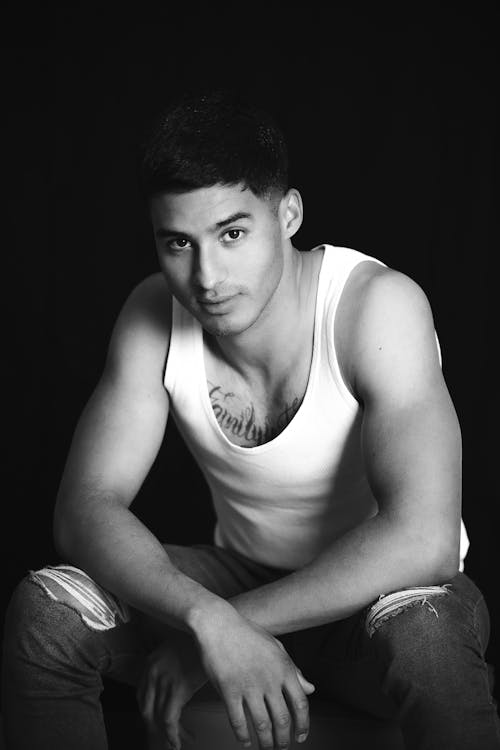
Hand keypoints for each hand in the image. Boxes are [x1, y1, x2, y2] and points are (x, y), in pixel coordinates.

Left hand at [137, 629, 205, 749]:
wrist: (213, 628)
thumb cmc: (201, 640)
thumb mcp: (178, 650)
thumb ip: (170, 667)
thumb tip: (173, 687)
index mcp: (150, 663)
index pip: (142, 696)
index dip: (148, 713)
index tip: (155, 724)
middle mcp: (152, 672)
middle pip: (145, 709)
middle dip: (152, 729)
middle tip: (160, 740)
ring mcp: (164, 680)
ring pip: (156, 718)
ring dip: (164, 736)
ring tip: (172, 744)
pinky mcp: (177, 689)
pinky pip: (169, 720)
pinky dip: (172, 735)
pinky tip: (177, 742)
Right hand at [194, 604, 314, 749]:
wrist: (218, 623)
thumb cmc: (247, 634)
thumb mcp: (276, 647)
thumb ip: (294, 669)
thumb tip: (311, 689)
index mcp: (284, 668)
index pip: (301, 703)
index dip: (304, 725)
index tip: (301, 737)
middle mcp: (269, 679)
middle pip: (283, 719)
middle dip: (284, 740)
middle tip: (282, 748)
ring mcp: (248, 685)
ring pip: (262, 725)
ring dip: (266, 743)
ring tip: (266, 749)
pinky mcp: (228, 689)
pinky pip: (238, 721)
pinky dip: (243, 736)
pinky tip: (245, 742)